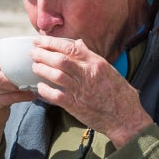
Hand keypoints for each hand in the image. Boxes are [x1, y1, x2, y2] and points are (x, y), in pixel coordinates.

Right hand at [0, 45, 37, 158]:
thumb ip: (7, 62)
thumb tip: (35, 54)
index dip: (9, 58)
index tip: (25, 62)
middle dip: (14, 77)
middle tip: (29, 76)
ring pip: (2, 86)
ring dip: (19, 87)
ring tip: (33, 85)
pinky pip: (7, 98)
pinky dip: (21, 96)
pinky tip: (31, 95)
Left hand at [27, 37, 152, 146]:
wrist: (125, 118)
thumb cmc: (120, 94)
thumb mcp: (109, 70)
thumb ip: (92, 57)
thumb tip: (79, 43)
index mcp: (97, 63)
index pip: (71, 47)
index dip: (52, 43)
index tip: (40, 40)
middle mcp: (88, 74)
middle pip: (60, 59)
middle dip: (43, 54)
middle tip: (32, 52)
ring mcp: (81, 90)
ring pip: (56, 75)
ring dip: (42, 69)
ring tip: (34, 66)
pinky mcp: (76, 106)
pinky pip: (56, 95)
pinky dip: (45, 90)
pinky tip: (39, 87)